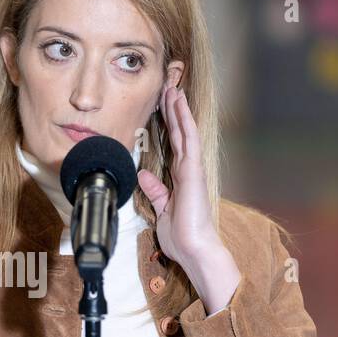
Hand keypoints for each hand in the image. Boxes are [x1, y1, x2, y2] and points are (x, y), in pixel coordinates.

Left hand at [137, 86, 241, 313]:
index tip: (162, 106)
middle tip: (168, 88)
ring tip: (173, 88)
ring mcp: (192, 168)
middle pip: (179, 133)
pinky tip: (180, 105)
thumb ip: (154, 190)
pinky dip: (185, 121)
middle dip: (172, 110)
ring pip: (185, 131)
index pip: (173, 144)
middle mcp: (187, 170)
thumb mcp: (161, 209)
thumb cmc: (181, 235)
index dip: (168, 124)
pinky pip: (190, 140)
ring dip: (178, 109)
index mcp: (180, 178)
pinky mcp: (193, 171)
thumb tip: (143, 175)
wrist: (194, 249)